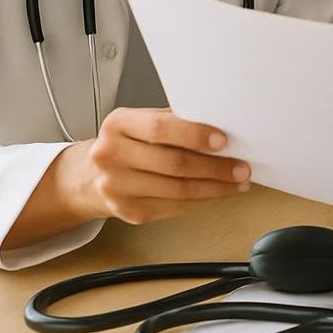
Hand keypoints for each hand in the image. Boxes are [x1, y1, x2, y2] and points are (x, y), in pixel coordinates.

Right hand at [65, 107, 250, 224]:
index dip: (194, 135)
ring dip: (215, 188)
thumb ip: (175, 120)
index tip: (223, 141)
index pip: (159, 128)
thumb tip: (222, 125)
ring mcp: (117, 187)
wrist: (92, 175)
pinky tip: (217, 193)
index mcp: (118, 124)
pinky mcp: (129, 211)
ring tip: (237, 182)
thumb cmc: (129, 143)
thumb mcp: (142, 121)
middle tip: (241, 167)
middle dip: (215, 167)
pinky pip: (174, 208)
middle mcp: (111, 155)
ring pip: (177, 190)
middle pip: (172, 164)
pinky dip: (202, 200)